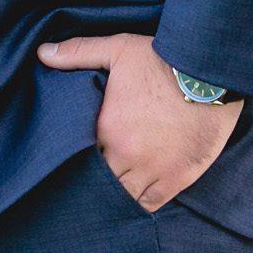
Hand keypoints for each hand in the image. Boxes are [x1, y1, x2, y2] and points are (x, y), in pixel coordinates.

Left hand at [38, 33, 240, 211]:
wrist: (209, 74)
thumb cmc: (162, 60)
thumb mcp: (117, 49)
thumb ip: (78, 52)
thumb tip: (43, 53)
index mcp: (107, 128)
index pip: (80, 155)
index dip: (76, 157)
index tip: (75, 155)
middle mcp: (126, 154)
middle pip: (99, 180)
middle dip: (93, 178)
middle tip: (90, 175)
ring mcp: (152, 170)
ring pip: (123, 195)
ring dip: (115, 192)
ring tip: (109, 189)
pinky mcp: (176, 179)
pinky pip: (150, 203)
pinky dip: (140, 203)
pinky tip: (133, 196)